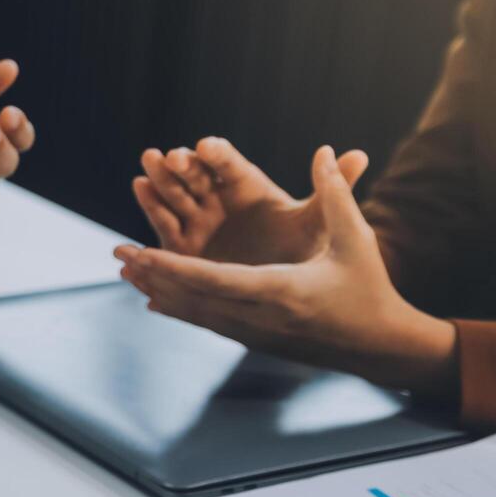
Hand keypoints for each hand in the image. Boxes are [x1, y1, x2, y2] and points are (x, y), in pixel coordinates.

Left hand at [116, 146, 458, 399]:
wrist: (377, 346)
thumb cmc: (369, 288)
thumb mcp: (356, 238)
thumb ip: (336, 194)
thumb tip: (326, 151)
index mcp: (280, 290)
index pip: (214, 280)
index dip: (174, 269)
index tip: (142, 254)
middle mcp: (259, 317)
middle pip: (193, 298)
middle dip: (153, 276)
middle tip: (118, 254)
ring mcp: (253, 333)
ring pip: (194, 313)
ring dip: (158, 291)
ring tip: (125, 271)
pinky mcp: (253, 340)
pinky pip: (206, 323)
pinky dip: (177, 309)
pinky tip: (152, 301)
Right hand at [133, 136, 367, 263]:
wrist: (292, 294)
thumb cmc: (307, 253)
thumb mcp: (321, 222)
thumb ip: (334, 189)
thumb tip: (359, 153)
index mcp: (250, 189)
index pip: (229, 166)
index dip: (217, 155)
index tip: (205, 148)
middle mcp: (221, 200)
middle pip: (196, 175)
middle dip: (182, 164)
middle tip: (169, 155)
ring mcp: (199, 222)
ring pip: (176, 193)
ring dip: (161, 176)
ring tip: (147, 162)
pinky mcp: (183, 246)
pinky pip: (164, 222)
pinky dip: (150, 202)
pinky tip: (139, 185)